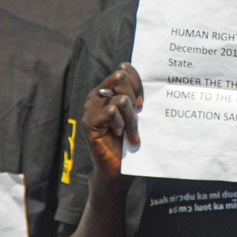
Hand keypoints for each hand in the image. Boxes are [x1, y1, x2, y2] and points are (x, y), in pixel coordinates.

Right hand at [79, 63, 141, 179]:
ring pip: (121, 99)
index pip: (124, 68)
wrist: (118, 168)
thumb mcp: (137, 113)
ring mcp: (90, 107)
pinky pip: (111, 112)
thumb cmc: (129, 139)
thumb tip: (149, 84)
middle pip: (121, 78)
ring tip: (129, 132)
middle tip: (134, 120)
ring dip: (131, 118)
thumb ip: (137, 96)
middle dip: (133, 100)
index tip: (141, 104)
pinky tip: (118, 134)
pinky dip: (120, 124)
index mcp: (108, 88)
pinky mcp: (87, 121)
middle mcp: (97, 94)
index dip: (137, 84)